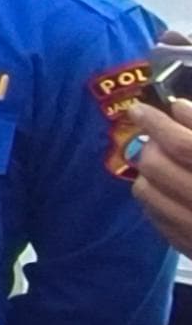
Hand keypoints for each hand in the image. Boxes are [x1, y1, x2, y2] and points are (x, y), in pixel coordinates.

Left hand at [123, 96, 191, 259]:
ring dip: (148, 171)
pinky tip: (169, 190)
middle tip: (160, 137)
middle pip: (158, 166)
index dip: (158, 122)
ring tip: (165, 163)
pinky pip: (155, 217)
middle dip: (151, 144)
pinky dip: (155, 198)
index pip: (184, 146)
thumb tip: (179, 110)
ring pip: (147, 191)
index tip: (141, 108)